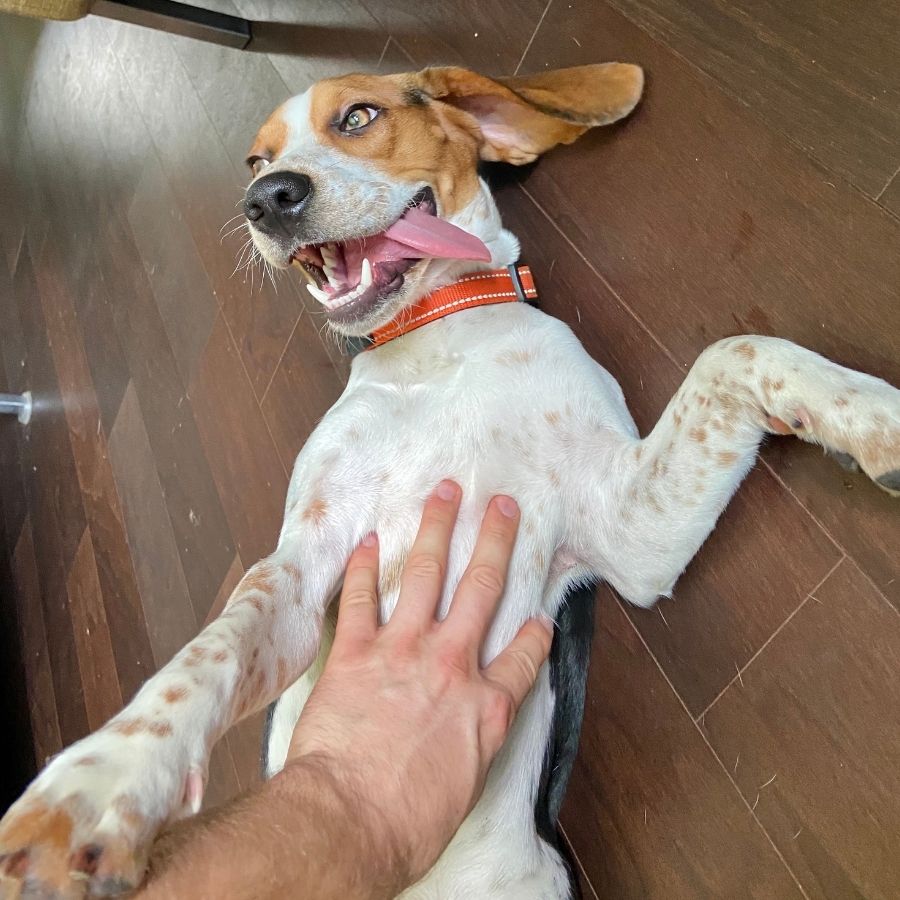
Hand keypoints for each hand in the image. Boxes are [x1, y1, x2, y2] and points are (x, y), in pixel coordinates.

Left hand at [285, 480, 552, 886]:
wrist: (349, 821)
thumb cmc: (406, 822)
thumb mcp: (465, 787)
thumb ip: (474, 745)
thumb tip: (469, 737)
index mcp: (486, 705)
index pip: (524, 656)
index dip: (534, 633)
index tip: (540, 618)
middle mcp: (452, 665)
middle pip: (482, 588)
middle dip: (495, 540)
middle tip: (503, 505)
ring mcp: (403, 651)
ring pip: (427, 574)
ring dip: (437, 529)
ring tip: (445, 492)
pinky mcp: (356, 652)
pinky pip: (362, 598)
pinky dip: (366, 567)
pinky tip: (370, 540)